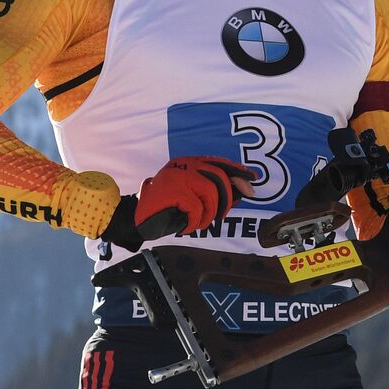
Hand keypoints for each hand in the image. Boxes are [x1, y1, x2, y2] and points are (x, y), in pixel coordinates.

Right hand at [100, 157, 254, 251]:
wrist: (136, 218)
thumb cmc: (168, 210)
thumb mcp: (195, 197)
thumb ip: (216, 191)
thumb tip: (245, 190)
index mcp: (189, 163)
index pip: (218, 163)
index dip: (237, 171)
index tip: (252, 179)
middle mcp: (184, 165)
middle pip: (219, 177)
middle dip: (227, 199)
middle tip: (222, 216)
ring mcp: (178, 175)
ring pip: (211, 192)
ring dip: (209, 213)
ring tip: (199, 222)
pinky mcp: (173, 190)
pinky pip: (196, 207)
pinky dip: (195, 221)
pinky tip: (187, 226)